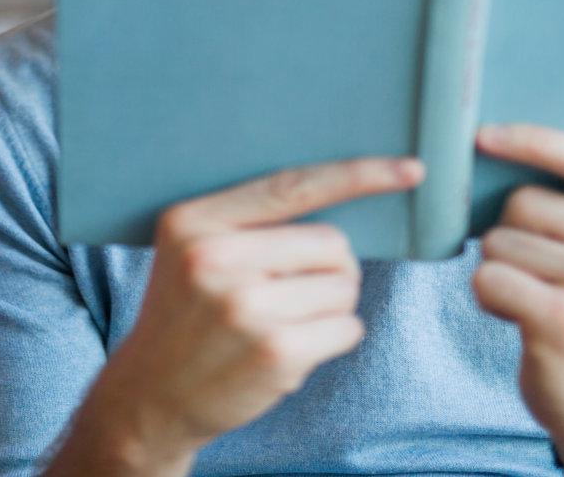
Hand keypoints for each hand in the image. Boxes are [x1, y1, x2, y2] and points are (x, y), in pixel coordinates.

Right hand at [49, 156, 423, 476]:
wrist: (152, 394)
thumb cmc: (185, 314)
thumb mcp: (190, 251)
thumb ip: (245, 223)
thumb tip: (344, 201)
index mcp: (193, 221)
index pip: (292, 186)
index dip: (359, 175)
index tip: (412, 169)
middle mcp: (214, 258)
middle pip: (331, 244)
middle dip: (331, 269)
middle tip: (293, 293)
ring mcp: (245, 307)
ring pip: (344, 288)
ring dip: (331, 307)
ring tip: (285, 322)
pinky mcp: (274, 352)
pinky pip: (347, 328)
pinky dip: (333, 338)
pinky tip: (292, 349)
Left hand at [472, 124, 563, 476]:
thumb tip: (499, 145)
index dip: (534, 140)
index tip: (485, 137)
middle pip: (526, 201)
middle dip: (512, 233)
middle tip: (542, 275)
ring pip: (499, 241)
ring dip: (501, 269)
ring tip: (537, 300)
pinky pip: (486, 278)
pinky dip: (487, 296)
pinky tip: (518, 319)